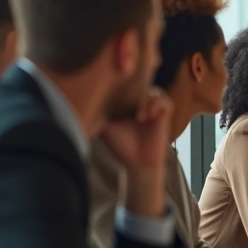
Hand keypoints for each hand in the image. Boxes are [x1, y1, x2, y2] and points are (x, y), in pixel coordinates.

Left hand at [100, 90, 172, 215]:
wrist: (138, 163)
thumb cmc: (120, 146)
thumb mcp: (104, 127)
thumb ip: (98, 112)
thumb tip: (82, 100)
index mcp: (126, 103)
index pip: (126, 85)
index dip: (122, 83)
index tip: (115, 90)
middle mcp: (141, 103)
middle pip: (141, 83)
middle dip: (136, 87)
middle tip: (128, 97)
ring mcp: (153, 108)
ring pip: (153, 91)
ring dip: (147, 100)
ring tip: (139, 115)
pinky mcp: (164, 114)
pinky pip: (165, 101)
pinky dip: (157, 105)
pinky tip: (146, 117)